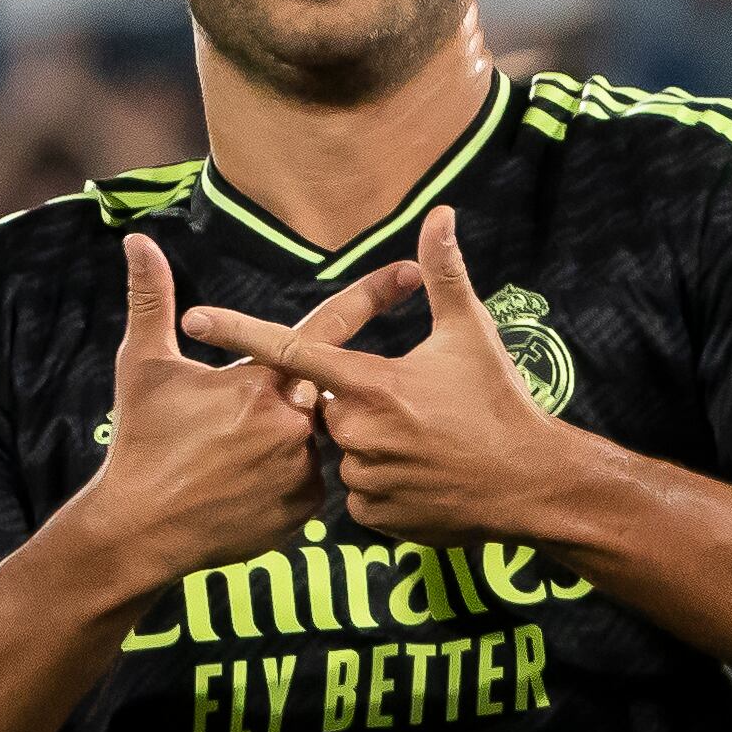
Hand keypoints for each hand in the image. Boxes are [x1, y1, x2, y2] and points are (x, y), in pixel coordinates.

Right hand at [84, 230, 350, 582]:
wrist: (143, 531)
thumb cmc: (141, 443)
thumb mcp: (144, 367)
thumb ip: (151, 299)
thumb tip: (136, 240)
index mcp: (261, 382)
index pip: (327, 329)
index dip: (369, 296)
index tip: (408, 272)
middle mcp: (293, 423)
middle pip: (313, 391)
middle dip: (284, 400)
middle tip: (232, 427)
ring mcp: (303, 469)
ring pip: (310, 437)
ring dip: (280, 439)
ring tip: (227, 464)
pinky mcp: (305, 508)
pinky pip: (309, 480)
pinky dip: (283, 478)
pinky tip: (243, 489)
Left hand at [190, 209, 588, 541]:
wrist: (534, 485)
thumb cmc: (501, 404)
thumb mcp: (472, 333)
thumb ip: (445, 273)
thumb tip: (439, 214)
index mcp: (372, 383)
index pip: (293, 351)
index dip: (241, 333)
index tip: (197, 319)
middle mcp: (357, 432)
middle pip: (326, 408)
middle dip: (358, 406)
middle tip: (413, 410)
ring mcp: (363, 478)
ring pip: (343, 454)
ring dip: (371, 446)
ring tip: (424, 447)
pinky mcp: (373, 517)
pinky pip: (357, 496)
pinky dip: (380, 485)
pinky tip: (420, 480)